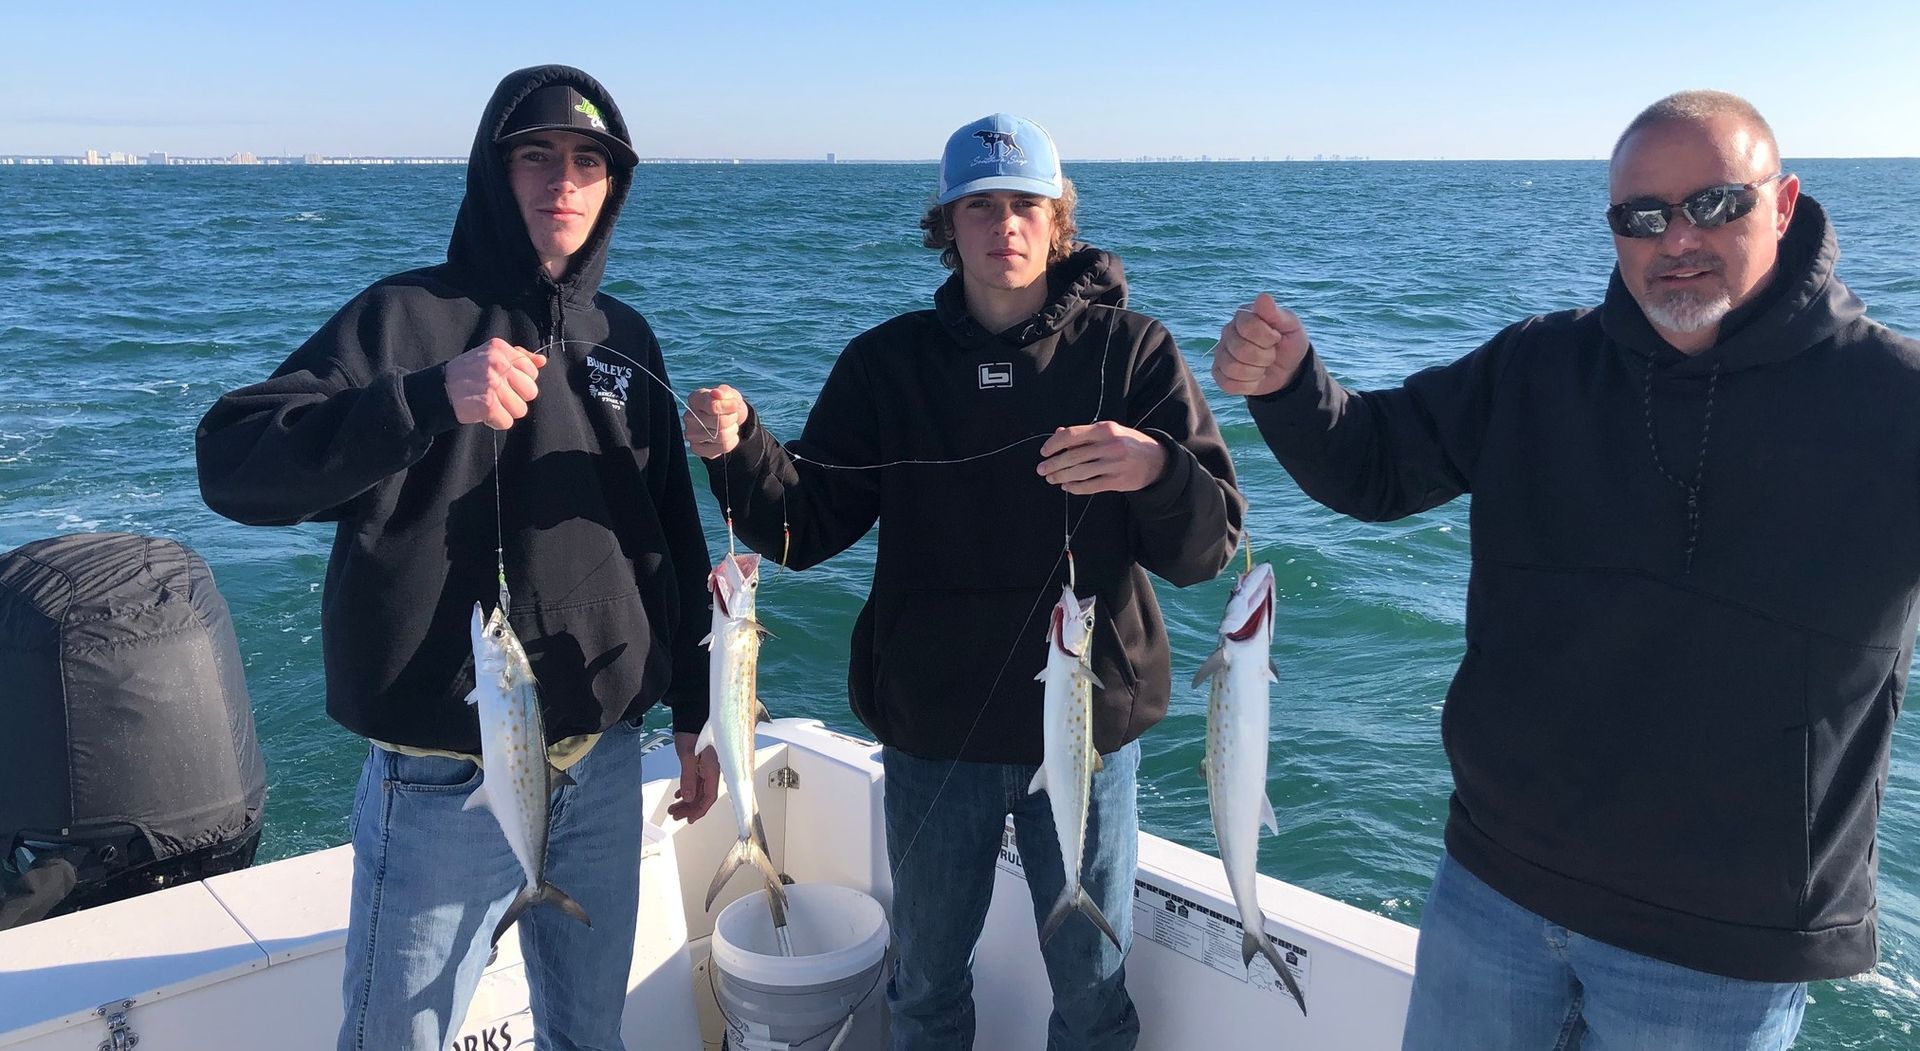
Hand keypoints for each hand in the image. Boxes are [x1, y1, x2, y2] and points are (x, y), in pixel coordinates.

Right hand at [446, 338, 546, 428]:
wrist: (438, 390)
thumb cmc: (466, 374)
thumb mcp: (489, 356)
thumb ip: (517, 357)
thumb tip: (541, 361)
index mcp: (499, 349)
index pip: (531, 371)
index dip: (519, 381)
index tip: (503, 382)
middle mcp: (498, 363)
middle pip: (531, 392)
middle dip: (516, 398)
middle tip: (496, 395)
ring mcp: (493, 384)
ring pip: (521, 409)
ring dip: (505, 411)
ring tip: (488, 403)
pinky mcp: (489, 404)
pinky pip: (507, 422)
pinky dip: (495, 422)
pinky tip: (483, 413)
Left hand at [666, 730, 719, 821]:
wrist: (692, 718)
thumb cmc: (692, 734)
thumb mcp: (688, 757)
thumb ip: (688, 778)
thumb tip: (688, 799)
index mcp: (712, 771)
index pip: (709, 797)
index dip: (699, 810)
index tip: (688, 820)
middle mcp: (711, 772)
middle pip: (703, 797)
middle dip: (689, 808)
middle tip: (674, 816)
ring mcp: (706, 768)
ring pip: (698, 791)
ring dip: (686, 801)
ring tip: (673, 808)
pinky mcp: (700, 764)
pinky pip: (695, 783)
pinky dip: (687, 790)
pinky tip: (678, 794)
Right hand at [684, 385, 747, 459]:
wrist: (728, 420)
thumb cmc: (726, 404)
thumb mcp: (729, 394)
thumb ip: (724, 392)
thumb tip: (716, 393)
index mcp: (695, 399)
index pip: (713, 406)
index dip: (729, 407)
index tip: (734, 405)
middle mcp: (689, 417)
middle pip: (720, 422)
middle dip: (732, 419)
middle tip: (732, 416)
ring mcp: (691, 434)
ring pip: (721, 436)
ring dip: (732, 430)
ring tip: (730, 425)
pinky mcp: (696, 448)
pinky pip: (722, 447)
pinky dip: (731, 442)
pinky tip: (728, 436)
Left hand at [1038, 421, 1168, 494]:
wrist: (1156, 460)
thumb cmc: (1127, 442)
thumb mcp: (1109, 431)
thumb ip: (1083, 434)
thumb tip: (1057, 434)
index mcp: (1105, 429)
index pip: (1072, 435)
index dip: (1054, 444)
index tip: (1044, 452)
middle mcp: (1110, 445)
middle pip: (1073, 456)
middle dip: (1053, 464)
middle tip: (1041, 469)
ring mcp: (1114, 464)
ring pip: (1080, 473)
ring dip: (1061, 477)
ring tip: (1050, 478)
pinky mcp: (1117, 481)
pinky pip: (1090, 486)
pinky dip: (1075, 488)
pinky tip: (1067, 486)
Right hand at [1212, 293, 1310, 396]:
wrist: (1288, 368)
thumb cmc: (1288, 342)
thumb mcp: (1291, 326)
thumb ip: (1276, 313)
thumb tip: (1263, 297)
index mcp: (1244, 316)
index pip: (1248, 326)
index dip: (1267, 337)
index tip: (1277, 338)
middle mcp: (1227, 332)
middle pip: (1241, 349)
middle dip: (1264, 357)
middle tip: (1271, 354)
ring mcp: (1221, 353)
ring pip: (1233, 368)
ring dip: (1256, 372)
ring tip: (1263, 366)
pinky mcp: (1219, 373)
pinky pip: (1228, 383)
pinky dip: (1247, 384)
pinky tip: (1254, 377)